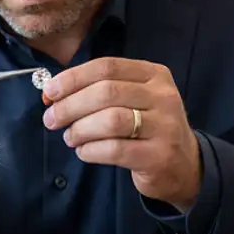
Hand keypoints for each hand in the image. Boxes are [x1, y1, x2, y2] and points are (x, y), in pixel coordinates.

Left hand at [41, 57, 202, 211]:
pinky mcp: (159, 156)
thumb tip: (51, 92)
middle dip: (70, 106)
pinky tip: (84, 151)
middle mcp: (163, 96)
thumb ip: (97, 91)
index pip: (106, 67)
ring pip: (110, 121)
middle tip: (51, 119)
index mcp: (154, 75)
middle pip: (106, 92)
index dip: (72, 78)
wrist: (183, 165)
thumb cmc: (146, 127)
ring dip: (80, 129)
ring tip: (70, 137)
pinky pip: (115, 150)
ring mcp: (165, 127)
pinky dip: (91, 150)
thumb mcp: (132, 99)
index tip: (49, 92)